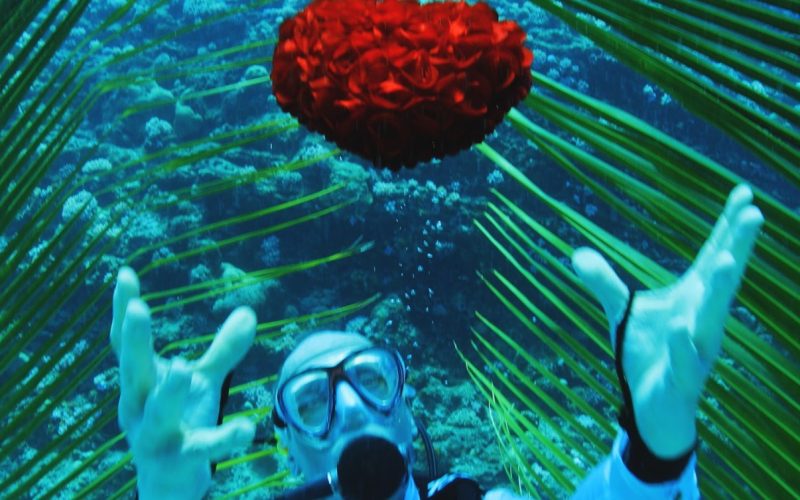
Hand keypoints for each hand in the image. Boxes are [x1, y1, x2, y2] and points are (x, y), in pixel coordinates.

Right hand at [110, 267, 256, 498]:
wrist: (169, 483)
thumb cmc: (179, 422)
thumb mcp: (202, 382)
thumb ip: (223, 350)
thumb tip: (249, 311)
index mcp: (139, 383)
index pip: (125, 343)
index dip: (123, 310)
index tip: (125, 273)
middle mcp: (137, 407)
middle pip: (131, 371)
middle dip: (133, 341)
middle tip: (137, 307)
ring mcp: (153, 436)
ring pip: (157, 412)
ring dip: (168, 392)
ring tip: (184, 370)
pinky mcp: (178, 460)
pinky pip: (201, 448)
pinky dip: (224, 438)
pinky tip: (248, 427)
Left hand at [572, 184, 762, 457]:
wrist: (653, 409)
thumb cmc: (649, 354)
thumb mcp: (623, 313)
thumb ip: (605, 283)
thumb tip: (577, 254)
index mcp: (694, 299)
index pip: (714, 256)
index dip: (728, 228)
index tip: (745, 193)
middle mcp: (703, 320)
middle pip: (722, 279)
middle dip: (737, 248)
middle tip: (755, 214)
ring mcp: (696, 350)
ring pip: (711, 320)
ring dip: (719, 291)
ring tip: (724, 262)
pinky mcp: (682, 379)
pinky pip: (683, 361)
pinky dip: (681, 345)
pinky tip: (679, 326)